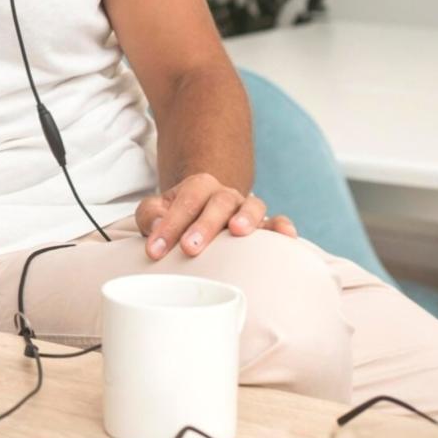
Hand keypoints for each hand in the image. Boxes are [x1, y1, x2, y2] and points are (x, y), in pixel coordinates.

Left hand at [134, 172, 296, 259]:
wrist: (203, 214)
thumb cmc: (177, 219)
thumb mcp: (155, 212)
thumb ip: (150, 215)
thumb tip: (158, 227)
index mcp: (198, 187)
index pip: (184, 202)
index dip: (169, 226)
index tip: (154, 251)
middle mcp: (225, 195)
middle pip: (218, 202)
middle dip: (204, 225)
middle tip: (190, 248)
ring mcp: (246, 208)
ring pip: (251, 205)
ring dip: (246, 217)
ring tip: (237, 231)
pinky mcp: (264, 226)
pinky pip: (276, 222)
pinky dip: (282, 227)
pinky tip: (286, 236)